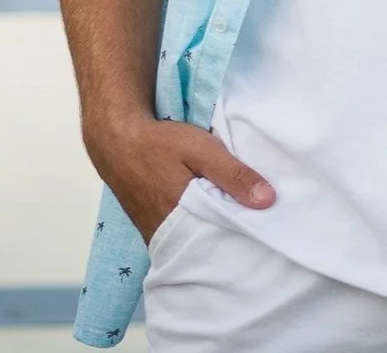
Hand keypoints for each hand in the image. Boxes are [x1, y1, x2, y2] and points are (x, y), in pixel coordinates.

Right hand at [85, 113, 275, 244]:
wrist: (117, 141)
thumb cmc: (161, 144)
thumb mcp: (204, 151)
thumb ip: (234, 175)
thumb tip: (268, 201)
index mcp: (181, 220)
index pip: (221, 243)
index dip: (244, 240)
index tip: (269, 236)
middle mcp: (167, 235)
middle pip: (208, 245)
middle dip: (232, 241)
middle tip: (262, 234)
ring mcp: (157, 233)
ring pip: (194, 240)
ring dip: (216, 233)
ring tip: (245, 227)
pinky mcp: (153, 226)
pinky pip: (181, 235)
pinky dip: (199, 228)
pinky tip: (217, 219)